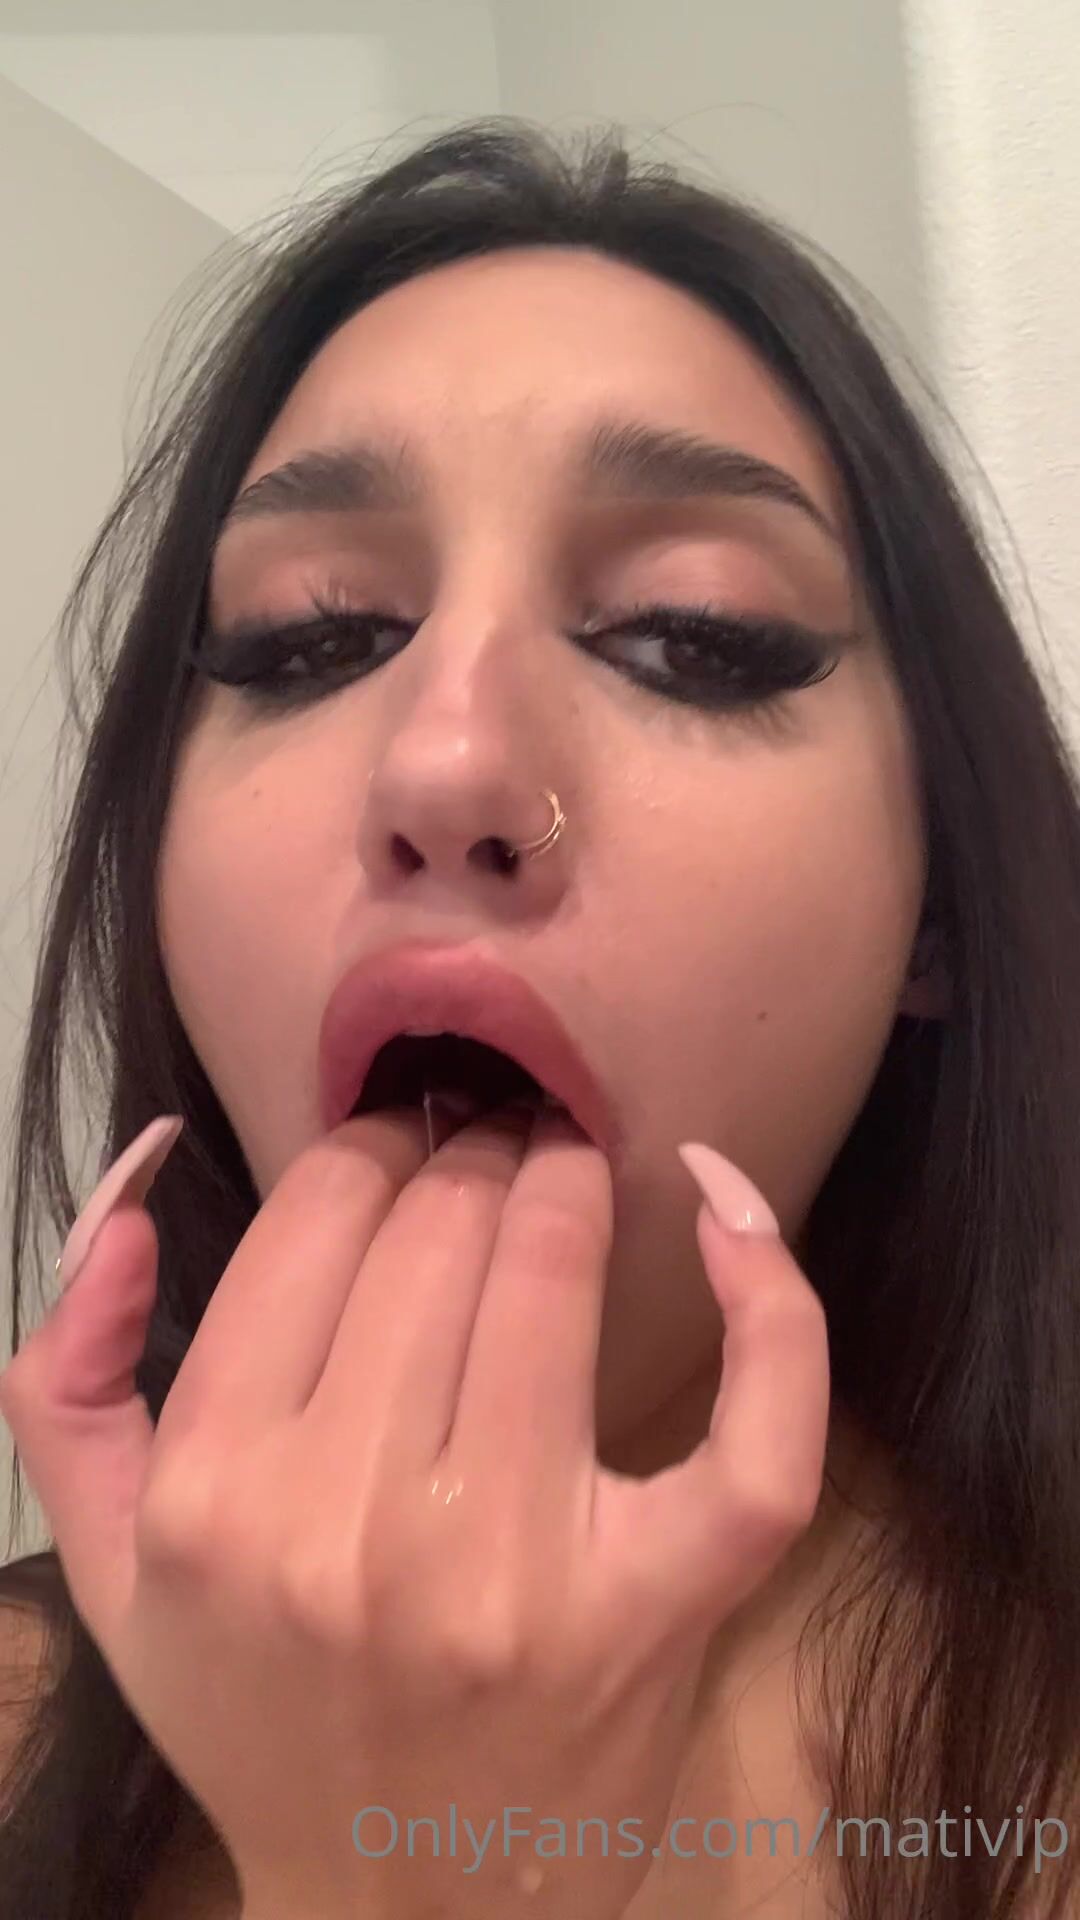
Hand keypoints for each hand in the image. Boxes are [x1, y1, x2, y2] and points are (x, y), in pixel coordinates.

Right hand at [0, 1102, 828, 1919]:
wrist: (396, 1911)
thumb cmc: (251, 1710)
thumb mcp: (107, 1562)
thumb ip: (68, 1375)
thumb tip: (132, 1179)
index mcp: (218, 1497)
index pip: (313, 1225)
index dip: (364, 1149)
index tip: (395, 1141)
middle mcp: (359, 1527)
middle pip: (437, 1234)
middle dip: (465, 1153)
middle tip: (484, 1137)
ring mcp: (521, 1572)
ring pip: (553, 1279)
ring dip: (564, 1179)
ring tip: (558, 1159)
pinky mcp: (659, 1611)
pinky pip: (755, 1433)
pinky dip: (767, 1303)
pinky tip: (723, 1201)